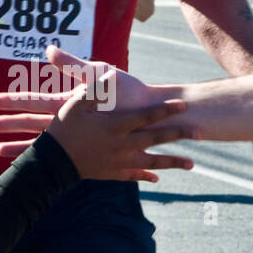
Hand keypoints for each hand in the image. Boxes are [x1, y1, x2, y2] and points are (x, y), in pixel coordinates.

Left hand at [0, 46, 174, 157]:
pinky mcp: (86, 148)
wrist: (154, 117)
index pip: (32, 102)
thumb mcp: (100, 72)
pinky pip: (58, 155)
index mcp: (69, 104)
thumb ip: (72, 62)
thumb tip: (48, 48)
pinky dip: (40, 157)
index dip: (9, 101)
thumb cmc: (129, 92)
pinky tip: (27, 160)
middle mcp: (69, 124)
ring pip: (41, 144)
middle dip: (5, 125)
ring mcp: (77, 138)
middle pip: (30, 124)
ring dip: (18, 146)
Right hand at [42, 90, 194, 182]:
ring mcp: (120, 162)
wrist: (53, 164)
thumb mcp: (76, 104)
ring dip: (172, 162)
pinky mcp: (112, 174)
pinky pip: (134, 176)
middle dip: (179, 134)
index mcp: (116, 126)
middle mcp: (123, 145)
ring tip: (191, 164)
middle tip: (199, 133)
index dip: (167, 110)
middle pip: (157, 139)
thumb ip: (95, 89)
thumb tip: (111, 74)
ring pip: (152, 162)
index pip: (148, 116)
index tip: (184, 105)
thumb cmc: (64, 130)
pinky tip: (157, 178)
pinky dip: (147, 176)